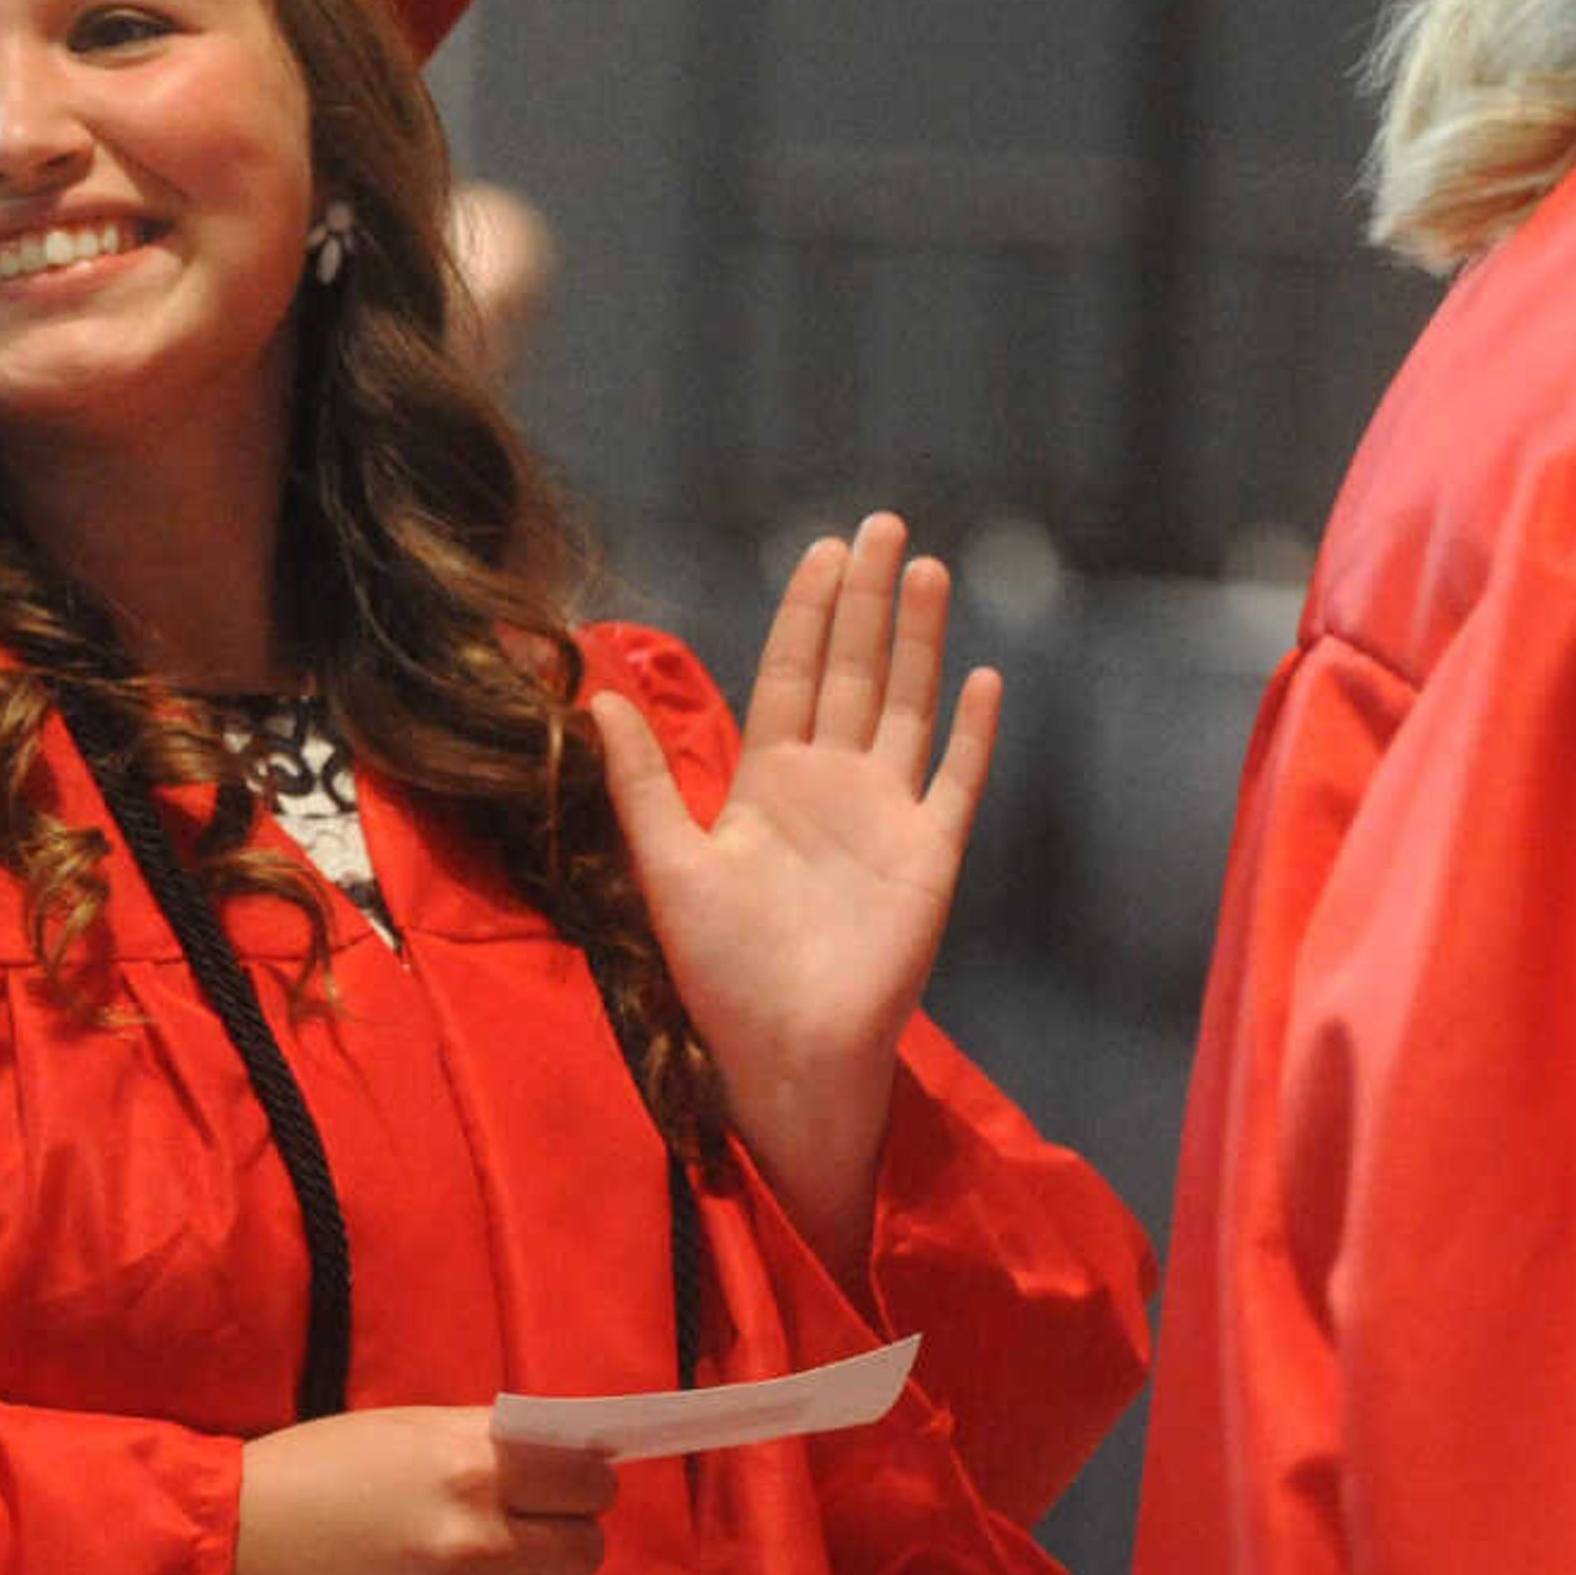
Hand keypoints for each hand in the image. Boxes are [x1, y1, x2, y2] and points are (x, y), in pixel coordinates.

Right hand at [218, 1409, 615, 1574]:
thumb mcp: (402, 1430)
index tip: (561, 1487)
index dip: (582, 1483)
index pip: (591, 1481)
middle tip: (524, 1532)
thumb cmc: (310, 1471)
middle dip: (564, 1536)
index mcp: (473, 1463)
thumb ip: (483, 1441)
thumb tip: (560, 1454)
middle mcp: (483, 1536)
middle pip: (587, 1547)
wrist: (232, 1551)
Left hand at [586, 513, 998, 1280]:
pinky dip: (972, 733)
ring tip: (930, 570)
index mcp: (768, 781)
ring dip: (920, 641)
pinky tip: (983, 678)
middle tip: (883, 524)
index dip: (809, 612)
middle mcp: (832, 785)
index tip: (823, 551)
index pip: (794, 674)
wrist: (780, 1050)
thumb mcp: (664, 865)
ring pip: (908, 707)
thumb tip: (592, 697)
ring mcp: (886, 817)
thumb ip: (639, 783)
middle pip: (857, 671)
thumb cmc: (718, 970)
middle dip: (868, 599)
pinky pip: (955, 782)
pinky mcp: (929, 858)